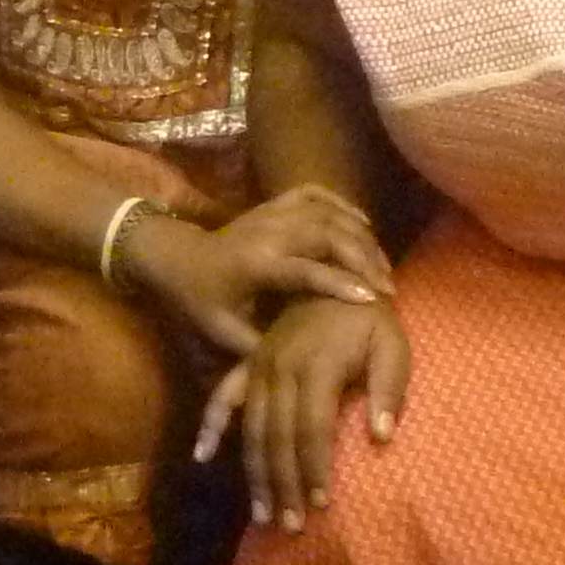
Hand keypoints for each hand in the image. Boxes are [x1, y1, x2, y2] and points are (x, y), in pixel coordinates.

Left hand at [118, 183, 394, 354]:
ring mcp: (271, 213)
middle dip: (361, 257)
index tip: (373, 299)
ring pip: (325, 213)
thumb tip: (304, 371)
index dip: (339, 282)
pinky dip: (341, 204)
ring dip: (358, 236)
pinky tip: (364, 225)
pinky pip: (313, 193)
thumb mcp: (226, 333)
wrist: (177, 259)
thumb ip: (264, 348)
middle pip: (324, 233)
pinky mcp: (273, 204)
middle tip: (387, 287)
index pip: (304, 270)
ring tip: (382, 266)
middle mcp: (267, 232)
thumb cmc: (201, 301)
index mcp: (255, 265)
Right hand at [193, 292, 408, 531]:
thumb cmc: (369, 316)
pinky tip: (202, 456)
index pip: (313, 428)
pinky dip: (212, 425)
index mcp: (316, 364)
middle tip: (290, 525)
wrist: (335, 275)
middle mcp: (280, 367)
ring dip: (255, 472)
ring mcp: (259, 365)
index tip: (323, 504)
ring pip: (253, 426)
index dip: (315, 468)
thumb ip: (389, 387)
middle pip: (278, 436)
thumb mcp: (393, 342)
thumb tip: (381, 436)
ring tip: (261, 514)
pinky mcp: (249, 363)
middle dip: (284, 484)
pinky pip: (224, 395)